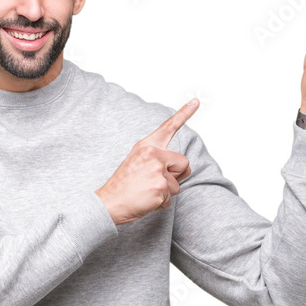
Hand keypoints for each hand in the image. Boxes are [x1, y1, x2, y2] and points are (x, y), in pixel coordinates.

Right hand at [95, 99, 197, 224]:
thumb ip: (157, 159)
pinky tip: (146, 200)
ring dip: (166, 192)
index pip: (168, 127)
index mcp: (146, 146)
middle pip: (184, 163)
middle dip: (175, 175)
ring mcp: (158, 170)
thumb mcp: (136, 162)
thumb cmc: (123, 186)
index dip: (184, 113)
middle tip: (153, 181)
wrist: (109, 203)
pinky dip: (160, 203)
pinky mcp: (161, 187)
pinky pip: (170, 198)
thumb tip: (182, 168)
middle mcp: (154, 154)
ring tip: (146, 191)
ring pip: (178, 184)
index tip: (196, 101)